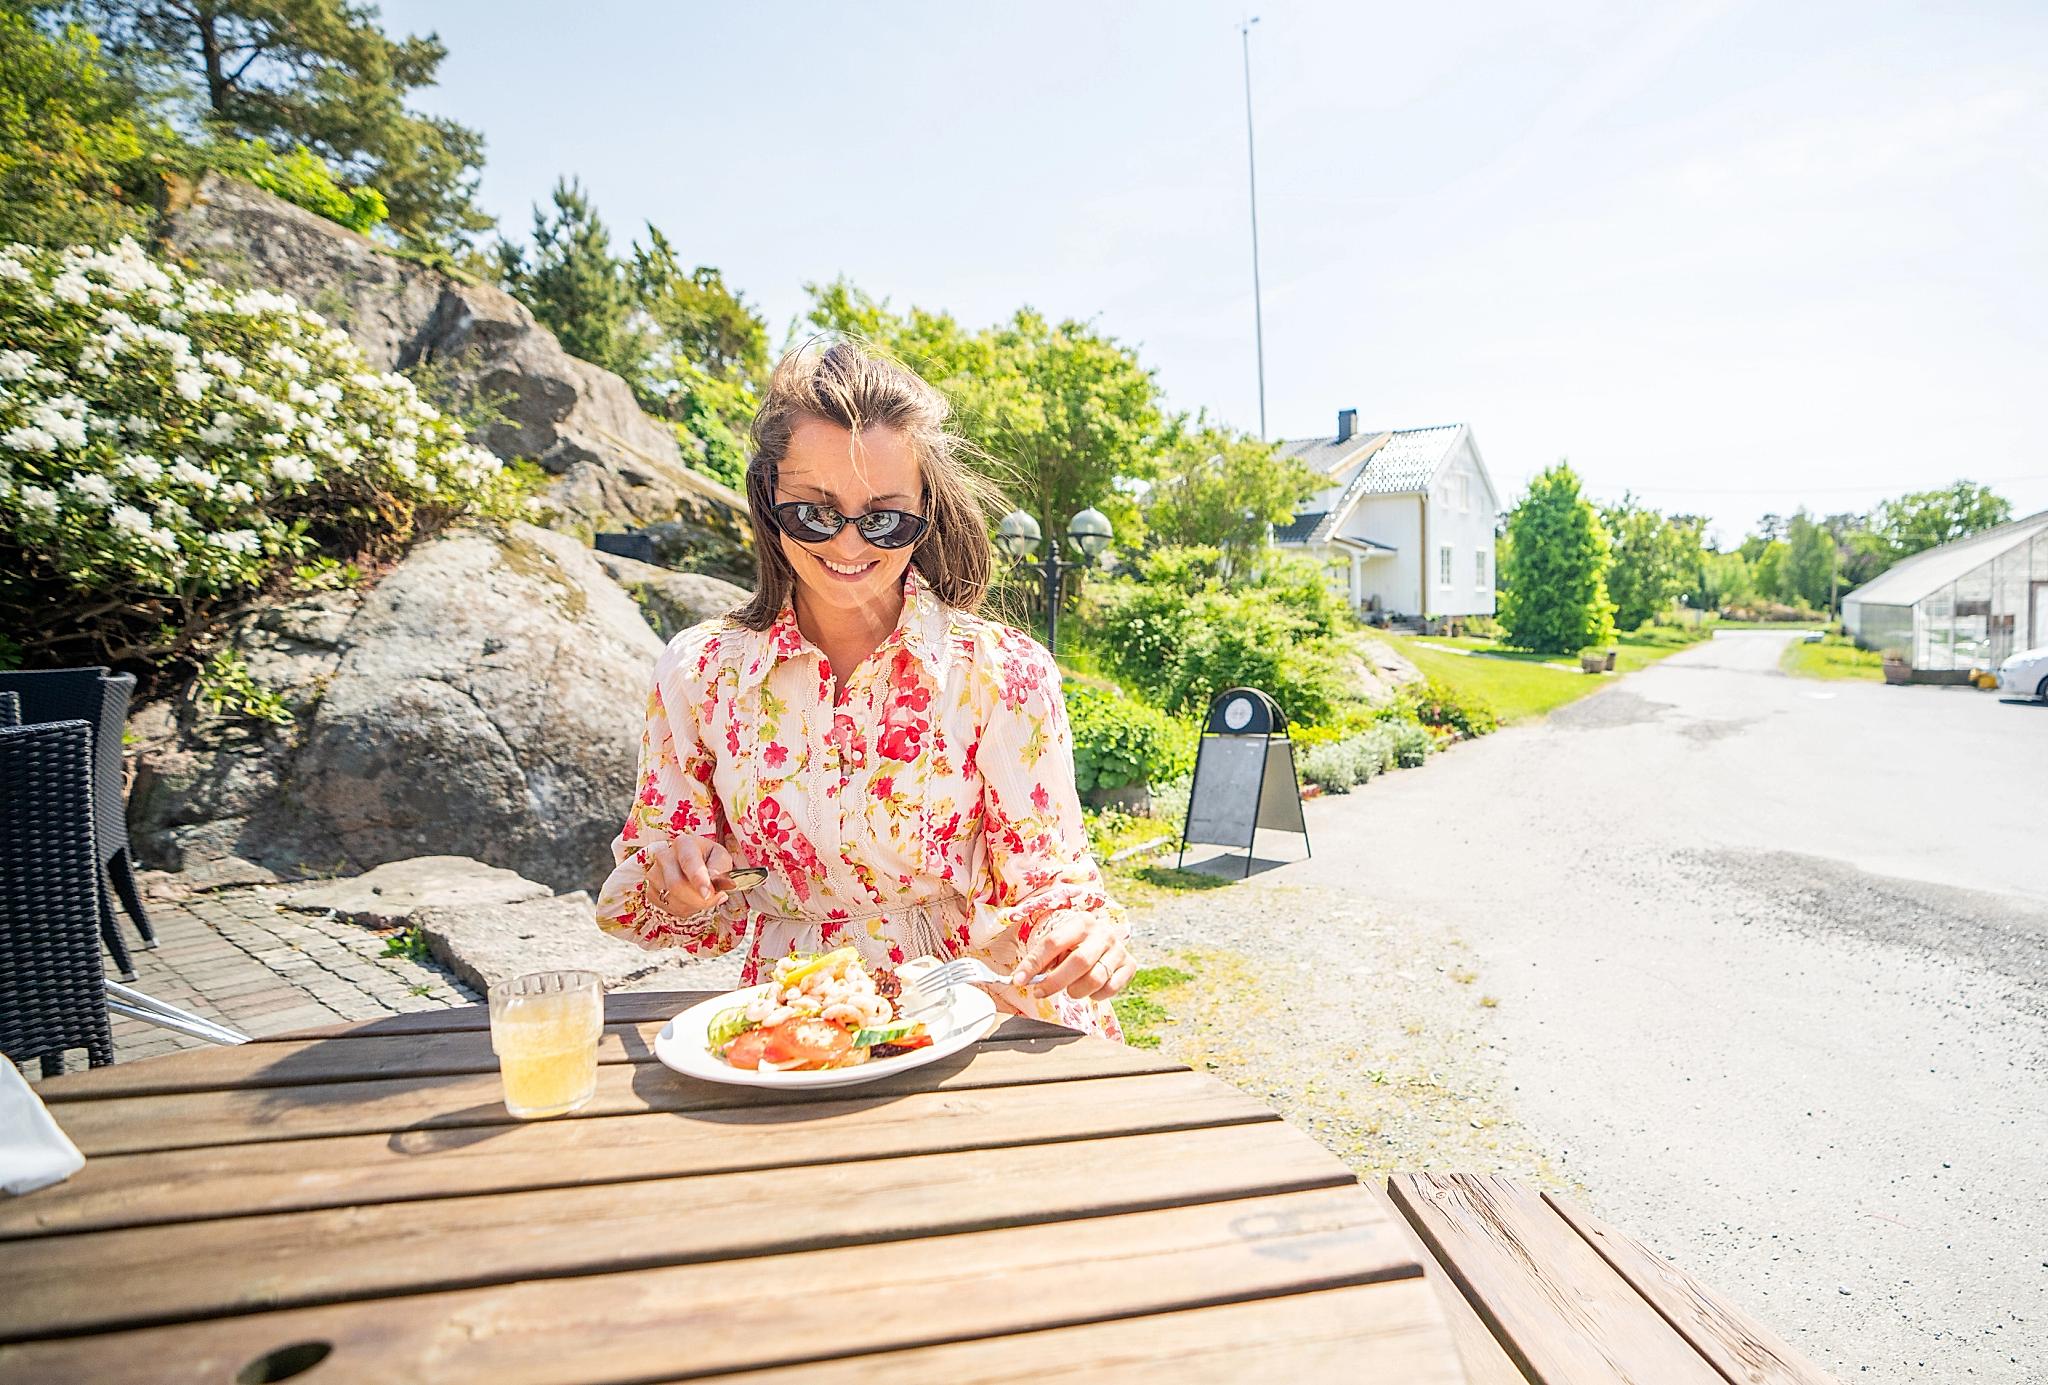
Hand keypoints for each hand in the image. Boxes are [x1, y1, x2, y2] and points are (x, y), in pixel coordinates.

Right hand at [644, 834, 734, 916]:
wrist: (696, 865)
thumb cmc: (710, 860)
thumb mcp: (722, 858)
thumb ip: (720, 867)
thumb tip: (713, 878)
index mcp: (684, 843)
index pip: (688, 861)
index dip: (698, 879)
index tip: (707, 894)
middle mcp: (664, 855)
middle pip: (676, 884)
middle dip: (698, 899)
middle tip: (715, 898)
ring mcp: (654, 874)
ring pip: (673, 899)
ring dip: (693, 905)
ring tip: (702, 896)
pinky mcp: (650, 890)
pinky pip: (668, 908)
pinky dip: (684, 909)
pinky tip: (690, 900)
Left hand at [1011, 911, 1134, 1001]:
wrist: (1104, 941)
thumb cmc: (1074, 945)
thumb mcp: (1059, 943)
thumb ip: (1043, 958)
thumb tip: (1021, 978)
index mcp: (1081, 921)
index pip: (1054, 942)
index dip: (1034, 963)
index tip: (1019, 979)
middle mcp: (1103, 933)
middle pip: (1079, 961)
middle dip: (1055, 982)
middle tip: (1040, 993)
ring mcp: (1118, 949)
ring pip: (1095, 979)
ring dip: (1076, 991)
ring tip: (1069, 990)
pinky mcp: (1129, 965)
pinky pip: (1111, 989)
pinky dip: (1096, 995)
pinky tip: (1089, 990)